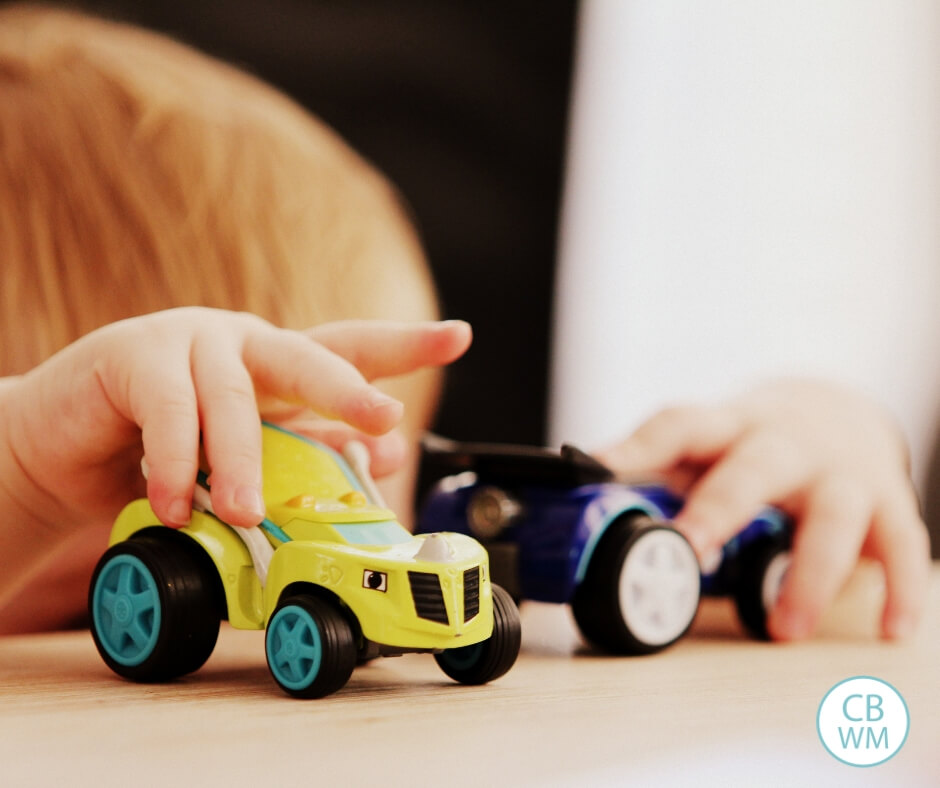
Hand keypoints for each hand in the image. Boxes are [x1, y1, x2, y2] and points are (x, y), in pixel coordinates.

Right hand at [0, 308, 470, 536]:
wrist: (64, 448)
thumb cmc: (164, 452)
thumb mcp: (243, 458)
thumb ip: (303, 451)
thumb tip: (380, 455)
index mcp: (276, 364)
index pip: (349, 347)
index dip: (405, 343)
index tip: (460, 336)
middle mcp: (243, 343)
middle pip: (308, 356)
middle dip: (349, 388)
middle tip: (382, 418)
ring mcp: (189, 342)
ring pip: (235, 399)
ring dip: (245, 463)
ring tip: (247, 512)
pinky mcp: (133, 356)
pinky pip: (169, 412)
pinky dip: (177, 464)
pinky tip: (176, 503)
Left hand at [596, 379, 929, 640]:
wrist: (836, 410)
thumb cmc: (752, 440)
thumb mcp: (706, 446)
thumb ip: (656, 475)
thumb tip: (577, 507)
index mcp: (727, 427)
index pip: (679, 425)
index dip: (638, 446)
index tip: (597, 467)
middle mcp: (784, 443)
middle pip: (754, 467)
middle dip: (722, 507)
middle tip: (692, 550)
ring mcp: (839, 471)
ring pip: (832, 514)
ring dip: (809, 574)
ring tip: (783, 628)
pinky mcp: (886, 501)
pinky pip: (901, 544)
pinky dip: (898, 587)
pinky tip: (888, 628)